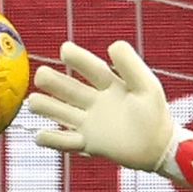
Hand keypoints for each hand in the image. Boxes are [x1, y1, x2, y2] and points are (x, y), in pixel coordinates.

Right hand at [27, 41, 192, 191]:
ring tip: (32, 102)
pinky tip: (39, 135)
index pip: (92, 69)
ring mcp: (90, 122)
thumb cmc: (155, 114)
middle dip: (54, 82)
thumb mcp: (147, 86)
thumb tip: (112, 44)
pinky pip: (66, 141)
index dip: (79, 59)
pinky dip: (52, 139)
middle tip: (41, 75)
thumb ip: (131, 66)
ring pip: (62, 113)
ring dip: (47, 107)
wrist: (160, 147)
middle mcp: (96, 102)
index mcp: (111, 85)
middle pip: (70, 89)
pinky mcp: (89, 143)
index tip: (64, 49)